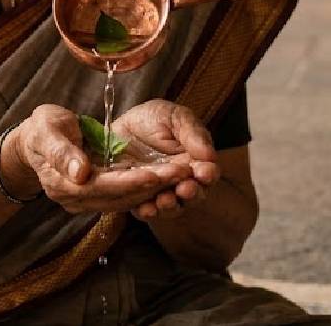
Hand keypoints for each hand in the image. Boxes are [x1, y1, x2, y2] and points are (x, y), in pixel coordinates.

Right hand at [10, 104, 193, 214]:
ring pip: (124, 201)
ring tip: (179, 175)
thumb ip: (62, 151)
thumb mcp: (47, 129)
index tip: (155, 173)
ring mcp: (84, 203)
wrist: (34, 142)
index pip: (101, 186)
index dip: (129, 181)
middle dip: (150, 186)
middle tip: (179, 173)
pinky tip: (165, 179)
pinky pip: (123, 198)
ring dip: (153, 190)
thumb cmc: (42, 128)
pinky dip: (145, 189)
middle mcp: (74, 200)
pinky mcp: (94, 199)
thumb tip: (81, 173)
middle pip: (118, 197)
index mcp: (62, 184)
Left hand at [110, 100, 219, 220]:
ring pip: (172, 207)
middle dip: (191, 194)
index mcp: (195, 162)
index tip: (204, 173)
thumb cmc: (153, 119)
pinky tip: (146, 208)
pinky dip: (148, 212)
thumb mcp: (174, 117)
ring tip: (165, 200)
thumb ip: (192, 134)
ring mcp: (160, 191)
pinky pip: (146, 211)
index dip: (208, 175)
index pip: (207, 174)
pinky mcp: (139, 198)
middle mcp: (180, 181)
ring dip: (170, 206)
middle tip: (186, 189)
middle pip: (193, 195)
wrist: (120, 125)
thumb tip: (210, 155)